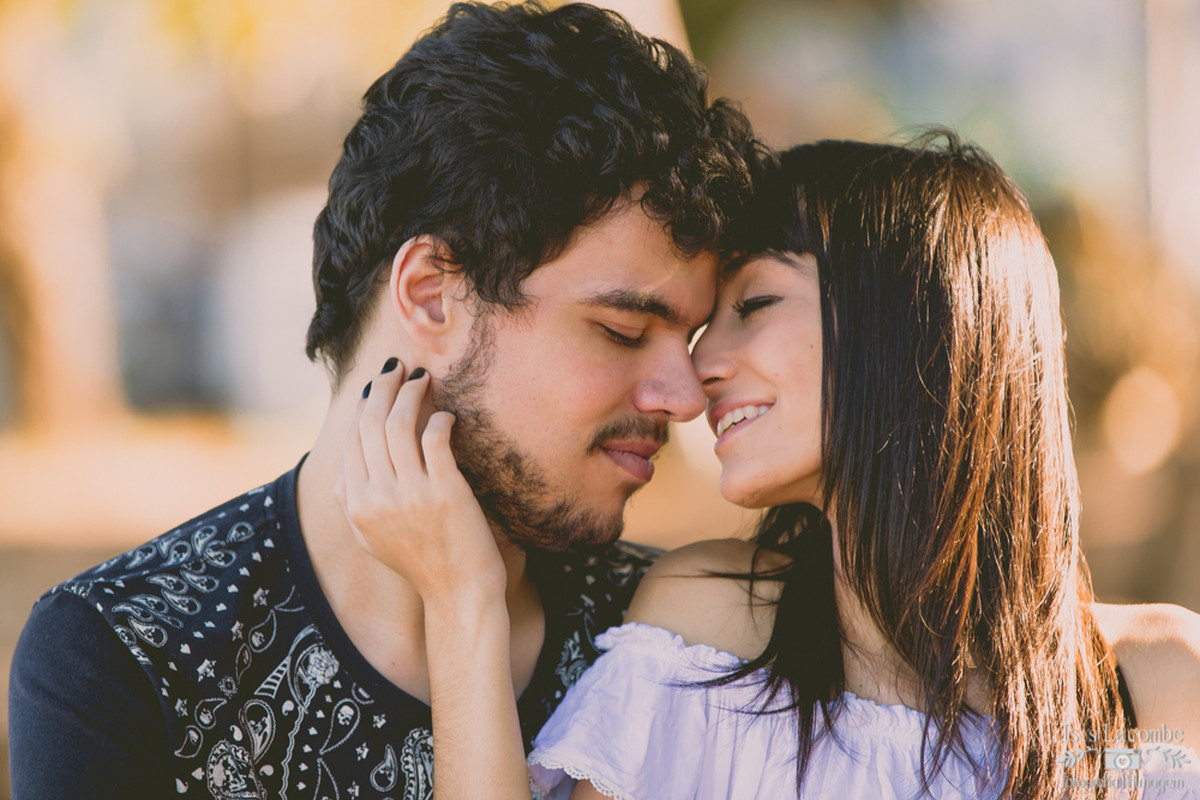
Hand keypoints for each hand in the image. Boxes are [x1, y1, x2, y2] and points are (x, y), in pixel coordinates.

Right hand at [336, 359, 506, 605]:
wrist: (458, 594)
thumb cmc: (421, 564)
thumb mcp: (371, 539)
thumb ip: (353, 502)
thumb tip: (344, 466)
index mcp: (357, 506)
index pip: (352, 441)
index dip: (364, 407)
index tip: (378, 386)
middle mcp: (378, 497)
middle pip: (370, 425)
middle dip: (383, 387)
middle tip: (398, 368)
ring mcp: (411, 494)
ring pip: (399, 425)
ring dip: (410, 394)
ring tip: (424, 378)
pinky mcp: (446, 492)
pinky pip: (435, 438)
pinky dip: (440, 419)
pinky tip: (448, 416)